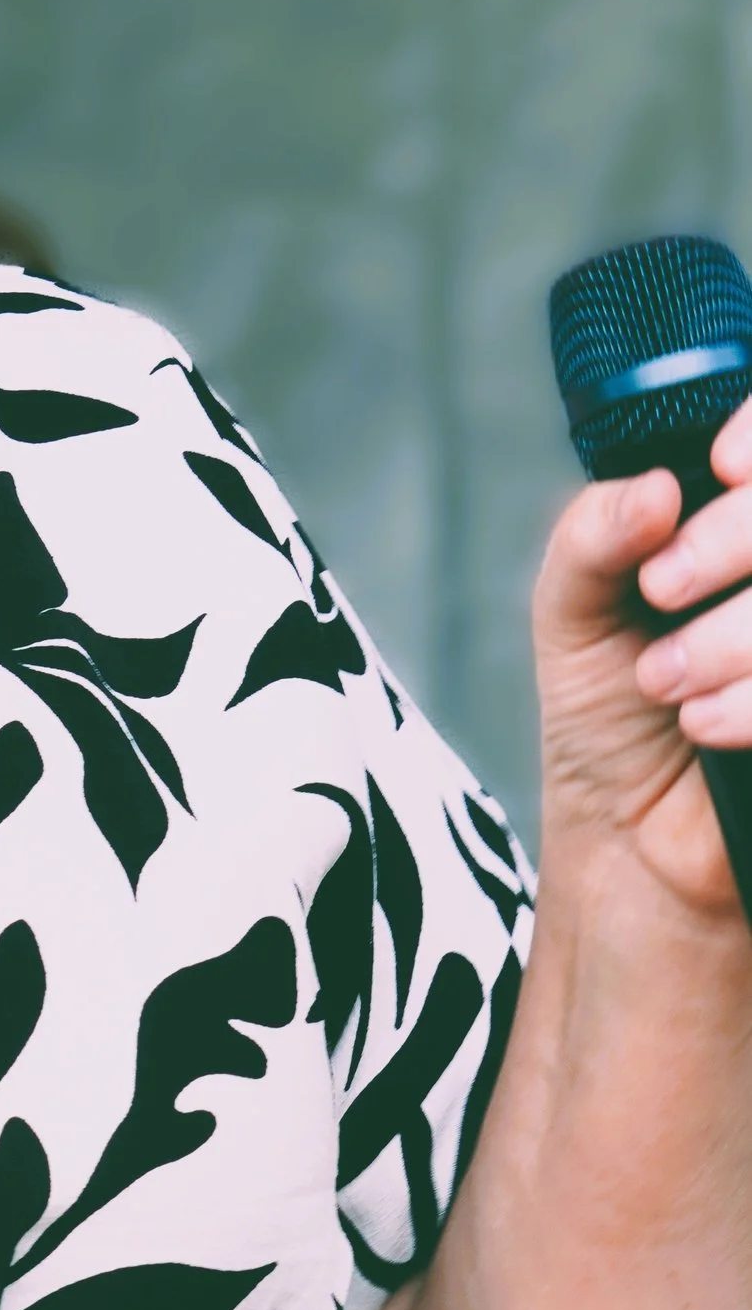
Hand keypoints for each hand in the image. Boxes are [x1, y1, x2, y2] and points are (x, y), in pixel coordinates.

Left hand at [535, 400, 751, 923]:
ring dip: (735, 634)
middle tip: (661, 590)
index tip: (719, 467)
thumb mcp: (573, 613)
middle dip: (733, 538)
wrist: (631, 842)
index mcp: (741, 529)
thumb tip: (654, 490)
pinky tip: (704, 725)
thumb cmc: (609, 714)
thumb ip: (593, 538)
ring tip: (666, 682)